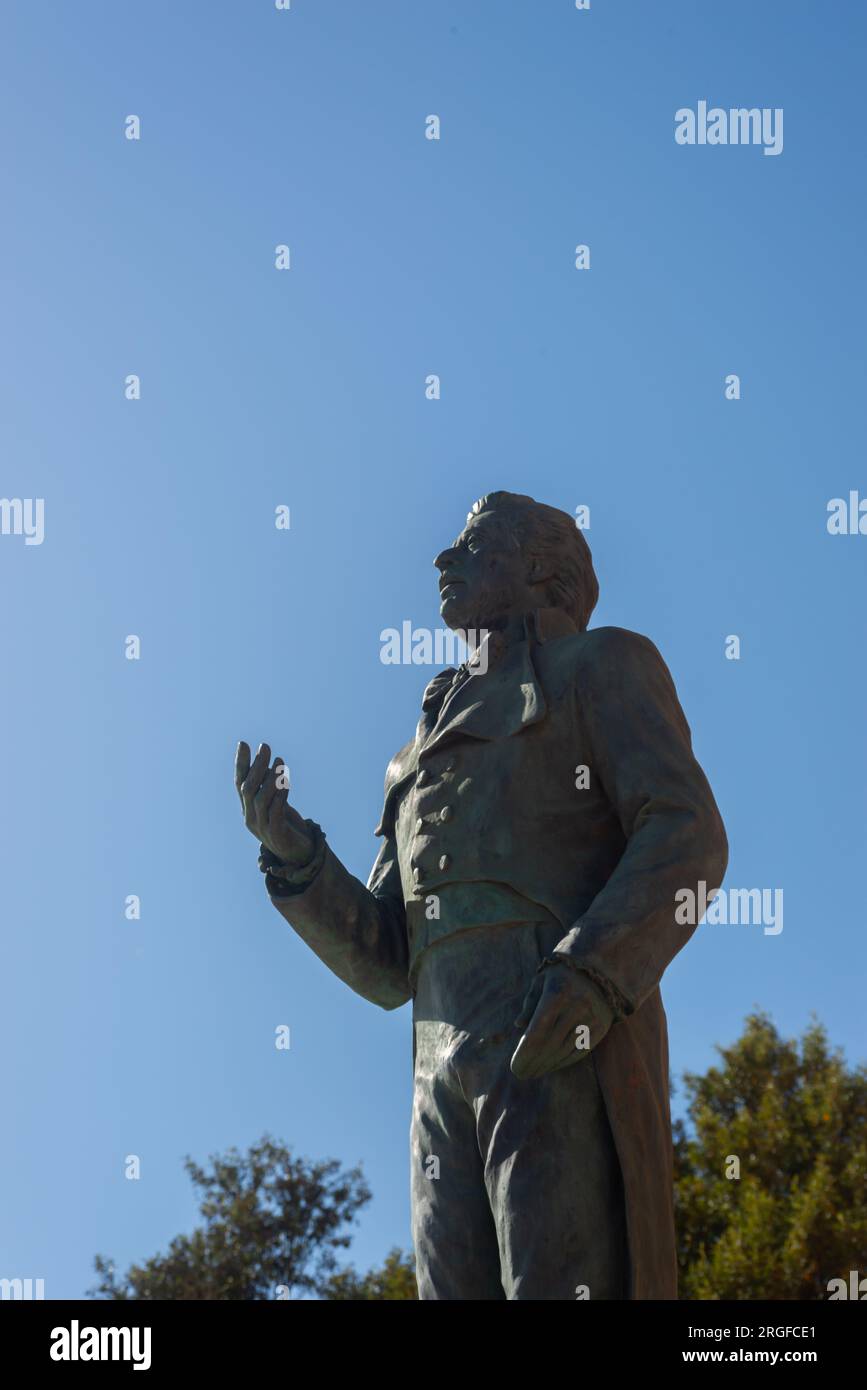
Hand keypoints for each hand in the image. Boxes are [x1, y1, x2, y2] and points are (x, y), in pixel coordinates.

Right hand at [234, 741, 314, 866]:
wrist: (299, 854)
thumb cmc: (287, 826)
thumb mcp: (277, 803)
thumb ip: (271, 789)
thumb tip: (270, 766)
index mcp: (248, 808)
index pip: (239, 782)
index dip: (240, 763)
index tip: (243, 743)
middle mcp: (250, 817)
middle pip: (248, 788)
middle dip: (256, 765)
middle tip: (265, 747)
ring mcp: (262, 827)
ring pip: (261, 799)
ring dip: (271, 778)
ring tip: (280, 761)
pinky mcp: (276, 834)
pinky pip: (276, 812)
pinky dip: (280, 796)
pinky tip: (286, 783)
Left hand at [510, 962, 613, 1079]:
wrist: (601, 969)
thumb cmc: (562, 974)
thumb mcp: (541, 981)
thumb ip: (530, 1004)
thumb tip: (518, 1026)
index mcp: (557, 993)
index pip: (537, 1032)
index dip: (525, 1053)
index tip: (515, 1067)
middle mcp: (575, 1007)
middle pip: (550, 1045)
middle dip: (534, 1063)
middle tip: (521, 1074)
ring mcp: (590, 1018)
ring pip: (565, 1050)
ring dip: (548, 1065)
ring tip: (534, 1072)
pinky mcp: (600, 1027)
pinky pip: (580, 1051)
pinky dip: (564, 1062)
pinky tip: (552, 1066)